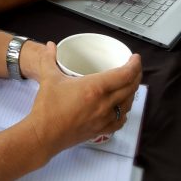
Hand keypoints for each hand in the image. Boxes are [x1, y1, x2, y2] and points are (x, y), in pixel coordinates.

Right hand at [27, 43, 141, 152]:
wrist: (44, 135)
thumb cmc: (47, 107)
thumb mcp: (49, 78)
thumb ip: (49, 59)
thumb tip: (50, 45)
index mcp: (95, 88)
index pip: (124, 74)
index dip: (134, 65)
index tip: (135, 58)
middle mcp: (104, 103)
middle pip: (130, 88)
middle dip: (136, 76)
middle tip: (134, 68)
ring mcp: (104, 118)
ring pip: (127, 104)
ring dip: (131, 92)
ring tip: (128, 85)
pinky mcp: (101, 130)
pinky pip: (120, 121)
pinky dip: (124, 112)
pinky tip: (121, 108)